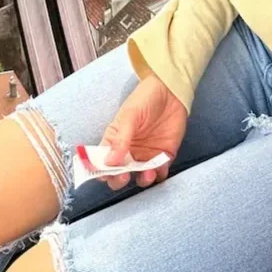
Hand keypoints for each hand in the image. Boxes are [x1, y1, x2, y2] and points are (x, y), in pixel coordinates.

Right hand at [100, 73, 186, 189]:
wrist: (171, 91)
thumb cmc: (145, 99)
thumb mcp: (130, 115)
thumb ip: (121, 139)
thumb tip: (109, 162)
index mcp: (114, 141)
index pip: (102, 162)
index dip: (100, 172)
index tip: (105, 175)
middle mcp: (128, 153)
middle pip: (119, 175)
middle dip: (119, 180)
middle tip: (124, 176)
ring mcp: (146, 156)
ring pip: (140, 177)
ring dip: (142, 180)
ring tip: (148, 173)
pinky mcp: (164, 156)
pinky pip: (160, 172)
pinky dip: (159, 174)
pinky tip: (161, 167)